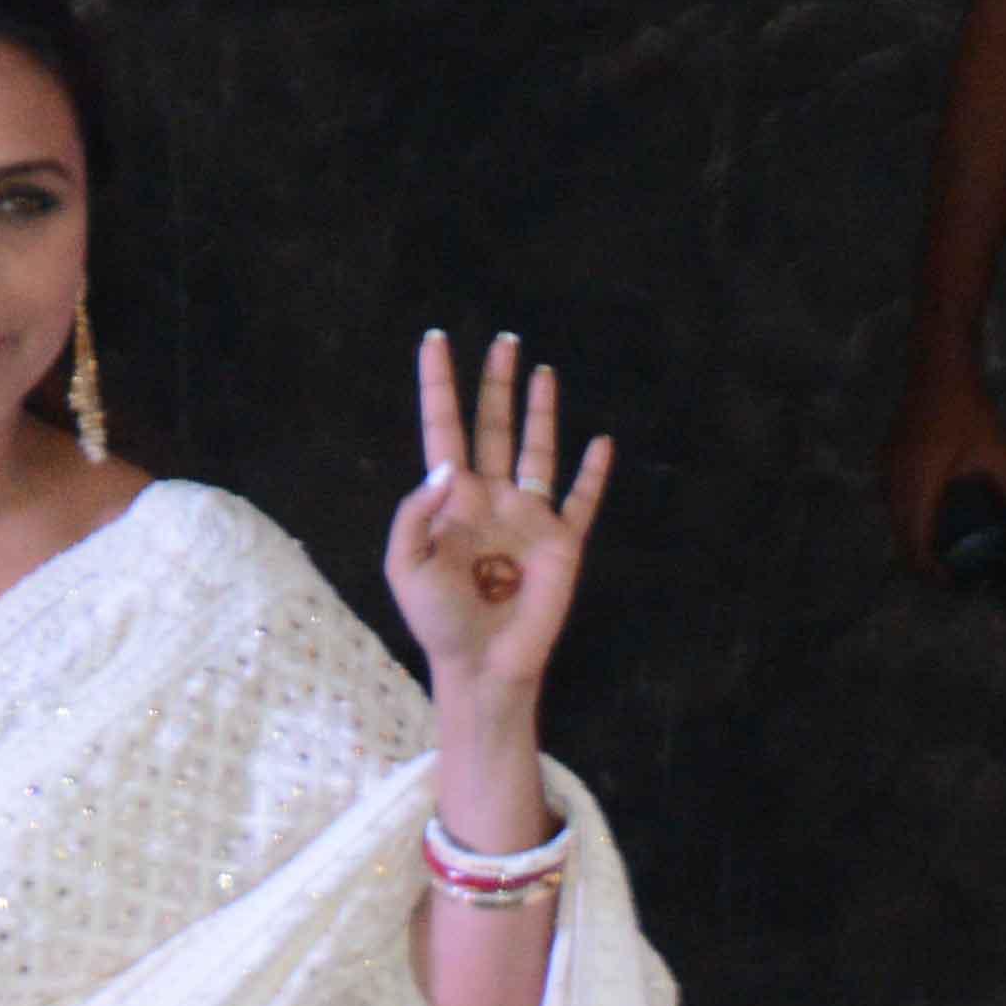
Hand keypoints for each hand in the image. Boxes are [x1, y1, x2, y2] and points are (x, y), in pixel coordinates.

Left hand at [389, 332, 615, 696]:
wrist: (482, 664)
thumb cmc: (438, 621)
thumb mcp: (405, 567)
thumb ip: (416, 513)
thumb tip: (449, 464)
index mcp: (450, 500)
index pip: (443, 428)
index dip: (438, 384)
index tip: (434, 340)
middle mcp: (491, 497)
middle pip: (493, 426)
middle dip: (496, 384)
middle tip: (503, 341)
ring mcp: (529, 517)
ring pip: (536, 449)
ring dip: (539, 412)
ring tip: (541, 371)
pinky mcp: (563, 542)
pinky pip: (581, 499)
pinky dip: (592, 472)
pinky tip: (599, 443)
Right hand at [883, 354, 1005, 574]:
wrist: (936, 371)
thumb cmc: (968, 409)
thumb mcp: (998, 452)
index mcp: (921, 480)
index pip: (916, 540)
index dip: (929, 569)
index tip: (949, 582)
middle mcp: (896, 481)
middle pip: (901, 538)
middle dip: (922, 562)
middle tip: (949, 575)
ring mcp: (886, 472)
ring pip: (894, 522)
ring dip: (914, 541)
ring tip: (941, 552)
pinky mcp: (885, 464)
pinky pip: (893, 503)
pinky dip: (909, 519)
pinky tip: (931, 520)